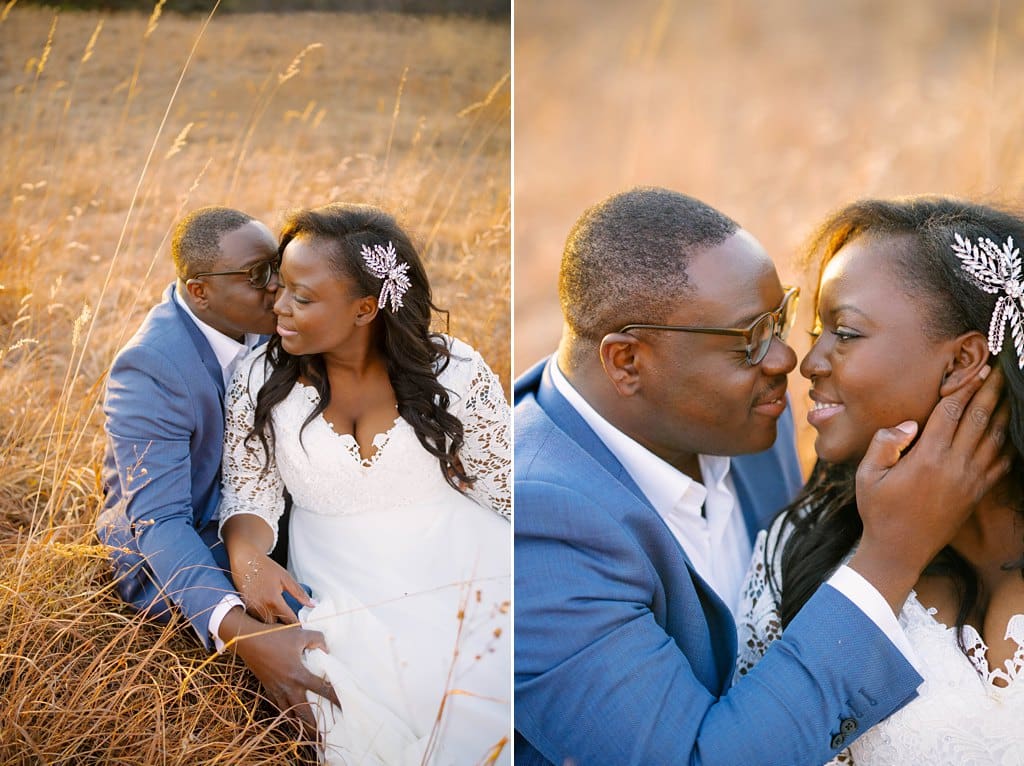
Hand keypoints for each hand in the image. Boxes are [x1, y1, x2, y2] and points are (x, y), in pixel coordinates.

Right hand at [219, 607, 340, 735]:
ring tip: (309, 734)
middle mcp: (288, 687)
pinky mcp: (268, 689)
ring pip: (289, 713)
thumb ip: (318, 639)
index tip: (344, 707)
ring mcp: (277, 690)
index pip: (322, 690)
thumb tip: (327, 649)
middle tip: (323, 737)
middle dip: (313, 726)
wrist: (247, 641)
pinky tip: (291, 718)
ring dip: (300, 724)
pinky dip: (286, 714)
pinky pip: (279, 706)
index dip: (335, 698)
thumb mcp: (299, 633)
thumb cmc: (274, 636)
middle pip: (304, 712)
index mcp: (299, 674)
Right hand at [231, 546, 312, 623]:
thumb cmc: (266, 567)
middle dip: (284, 626)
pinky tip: (269, 614)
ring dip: (273, 624)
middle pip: (276, 626)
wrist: (245, 560)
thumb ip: (299, 593)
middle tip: (292, 623)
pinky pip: (256, 620)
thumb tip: (312, 604)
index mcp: (273, 600)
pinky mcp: (245, 608)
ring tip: (281, 620)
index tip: (301, 626)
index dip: (296, 624)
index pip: (288, 620)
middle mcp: (261, 607)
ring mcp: (251, 609)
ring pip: (265, 625)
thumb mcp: (285, 578)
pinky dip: (263, 619)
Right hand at [850, 364, 1011, 611]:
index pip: (951, 412)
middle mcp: (954, 466)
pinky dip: (1007, 444)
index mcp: (927, 457)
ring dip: (1003, 413)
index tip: (976, 368)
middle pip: (980, 419)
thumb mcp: (867, 475)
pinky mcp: (976, 494)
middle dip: (991, 391)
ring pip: (995, 439)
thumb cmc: (878, 511)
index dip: (965, 388)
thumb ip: (884, 444)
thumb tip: (906, 424)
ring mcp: (969, 481)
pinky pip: (1001, 464)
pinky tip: (1008, 432)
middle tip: (1000, 369)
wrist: (899, 551)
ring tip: (1008, 392)